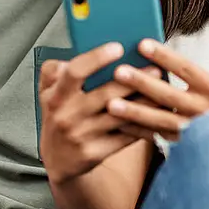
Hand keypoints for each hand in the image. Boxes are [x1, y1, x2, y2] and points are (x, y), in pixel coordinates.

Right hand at [39, 43, 159, 184]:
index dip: (96, 58)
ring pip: (120, 116)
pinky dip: (143, 126)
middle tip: (155, 69)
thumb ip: (54, 71)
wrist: (55, 161)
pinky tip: (157, 116)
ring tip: (162, 92)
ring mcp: (81, 136)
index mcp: (55, 96)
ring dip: (144, 103)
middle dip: (133, 80)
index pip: (75, 72)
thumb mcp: (46, 93)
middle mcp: (66, 116)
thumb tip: (76, 53)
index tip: (118, 47)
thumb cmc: (57, 118)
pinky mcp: (95, 153)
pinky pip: (125, 137)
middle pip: (105, 94)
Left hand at [108, 35, 208, 140]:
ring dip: (134, 113)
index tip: (143, 44)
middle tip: (118, 72)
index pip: (186, 69)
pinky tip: (119, 127)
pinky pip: (159, 139)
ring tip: (110, 105)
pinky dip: (139, 133)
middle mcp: (201, 110)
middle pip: (166, 95)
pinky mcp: (186, 146)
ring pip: (158, 120)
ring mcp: (192, 131)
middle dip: (141, 83)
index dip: (164, 57)